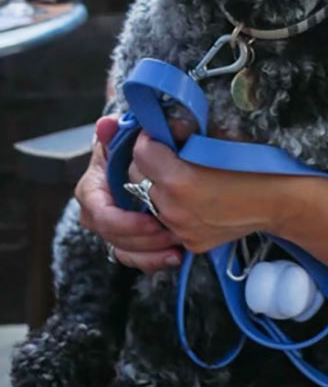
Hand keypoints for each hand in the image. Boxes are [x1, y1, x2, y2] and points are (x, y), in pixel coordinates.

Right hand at [75, 116, 183, 272]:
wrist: (139, 156)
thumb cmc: (130, 144)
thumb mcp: (124, 134)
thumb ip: (115, 129)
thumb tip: (105, 125)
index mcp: (92, 188)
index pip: (100, 213)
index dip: (123, 222)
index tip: (151, 221)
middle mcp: (97, 212)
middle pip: (112, 237)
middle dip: (141, 240)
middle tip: (170, 235)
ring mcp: (113, 228)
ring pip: (123, 251)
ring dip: (149, 254)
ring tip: (176, 248)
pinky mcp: (128, 239)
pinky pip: (135, 258)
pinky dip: (154, 261)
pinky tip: (176, 256)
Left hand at [127, 131, 300, 253]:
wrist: (280, 202)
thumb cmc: (254, 164)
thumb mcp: (219, 139)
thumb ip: (186, 134)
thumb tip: (167, 128)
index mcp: (180, 180)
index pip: (142, 153)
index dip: (149, 138)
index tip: (159, 133)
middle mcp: (174, 208)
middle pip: (137, 178)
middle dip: (148, 161)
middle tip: (166, 152)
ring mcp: (180, 230)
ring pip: (149, 201)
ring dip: (157, 186)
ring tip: (178, 175)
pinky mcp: (190, 242)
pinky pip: (167, 222)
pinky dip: (173, 207)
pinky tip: (192, 197)